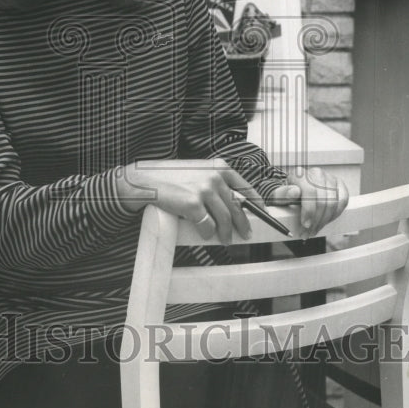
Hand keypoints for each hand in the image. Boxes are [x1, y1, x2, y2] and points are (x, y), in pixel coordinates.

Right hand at [115, 159, 267, 243]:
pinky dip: (208, 233)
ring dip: (227, 234)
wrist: (145, 180)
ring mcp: (204, 190)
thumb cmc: (170, 177)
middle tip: (246, 234)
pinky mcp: (193, 205)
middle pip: (237, 206)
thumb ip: (214, 182)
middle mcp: (214, 177)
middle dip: (243, 224)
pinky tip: (206, 235)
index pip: (245, 187)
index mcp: (218, 167)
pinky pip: (207, 226)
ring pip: (225, 219)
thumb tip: (233, 203)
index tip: (263, 214)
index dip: (257, 203)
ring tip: (226, 240)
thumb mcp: (197, 172)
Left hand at [269, 167, 348, 237]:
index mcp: (300, 174)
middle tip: (308, 232)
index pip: (310, 192)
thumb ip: (282, 194)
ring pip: (333, 203)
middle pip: (322, 201)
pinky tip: (325, 221)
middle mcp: (316, 173)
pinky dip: (335, 214)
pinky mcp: (339, 184)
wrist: (296, 190)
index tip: (305, 224)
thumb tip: (294, 192)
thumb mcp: (277, 196)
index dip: (309, 210)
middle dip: (316, 221)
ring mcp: (329, 178)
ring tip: (314, 230)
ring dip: (324, 221)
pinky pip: (343, 201)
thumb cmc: (286, 195)